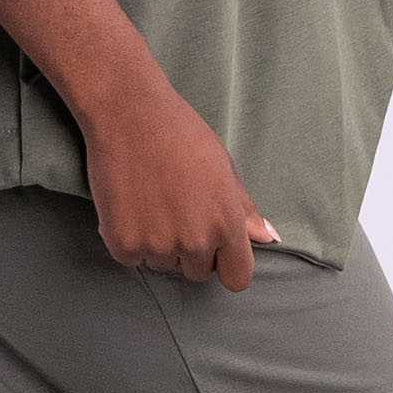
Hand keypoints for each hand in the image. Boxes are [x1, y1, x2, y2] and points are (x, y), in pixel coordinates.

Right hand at [79, 75, 279, 288]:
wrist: (130, 114)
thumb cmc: (181, 135)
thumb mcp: (224, 168)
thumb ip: (245, 211)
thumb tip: (269, 238)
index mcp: (226, 225)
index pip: (237, 278)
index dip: (226, 265)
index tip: (215, 251)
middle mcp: (195, 241)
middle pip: (197, 272)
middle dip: (189, 251)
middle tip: (175, 210)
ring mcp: (157, 245)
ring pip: (162, 264)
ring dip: (157, 244)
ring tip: (151, 201)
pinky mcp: (122, 243)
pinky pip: (131, 258)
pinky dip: (127, 239)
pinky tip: (129, 205)